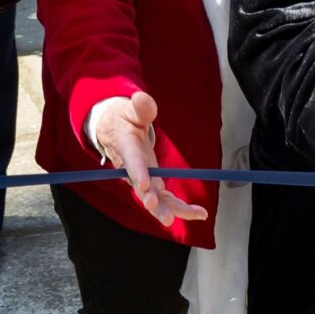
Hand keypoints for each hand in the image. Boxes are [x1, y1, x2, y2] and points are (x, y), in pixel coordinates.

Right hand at [90, 92, 207, 225]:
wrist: (114, 132)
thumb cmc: (124, 119)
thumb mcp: (129, 109)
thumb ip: (139, 107)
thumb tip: (141, 98)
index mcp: (127, 148)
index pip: (132, 162)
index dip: (138, 173)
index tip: (144, 184)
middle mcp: (133, 170)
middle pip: (143, 190)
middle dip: (153, 202)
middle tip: (163, 214)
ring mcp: (143, 180)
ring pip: (156, 200)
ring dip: (174, 210)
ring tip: (196, 215)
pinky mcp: (152, 185)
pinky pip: (166, 200)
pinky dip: (181, 208)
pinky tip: (200, 213)